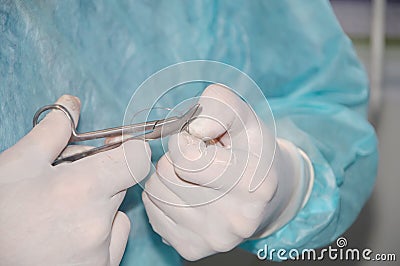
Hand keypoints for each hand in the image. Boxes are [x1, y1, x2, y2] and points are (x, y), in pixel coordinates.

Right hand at [0, 95, 150, 265]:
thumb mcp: (19, 164)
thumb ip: (53, 131)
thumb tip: (71, 104)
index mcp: (83, 189)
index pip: (137, 157)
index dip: (128, 147)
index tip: (116, 146)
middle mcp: (99, 223)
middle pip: (123, 183)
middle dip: (102, 174)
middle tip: (68, 180)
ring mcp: (101, 251)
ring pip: (118, 211)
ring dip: (100, 205)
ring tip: (63, 212)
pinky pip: (115, 238)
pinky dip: (101, 231)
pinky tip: (70, 232)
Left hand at [142, 85, 312, 259]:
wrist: (261, 195)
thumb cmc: (250, 151)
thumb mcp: (244, 117)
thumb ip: (220, 106)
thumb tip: (193, 129)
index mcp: (253, 184)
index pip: (186, 157)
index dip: (187, 140)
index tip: (203, 141)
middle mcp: (235, 220)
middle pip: (166, 174)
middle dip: (177, 158)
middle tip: (201, 160)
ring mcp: (212, 239)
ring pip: (155, 192)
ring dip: (168, 176)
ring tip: (196, 176)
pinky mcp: (191, 249)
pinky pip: (153, 210)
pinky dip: (164, 196)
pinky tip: (188, 194)